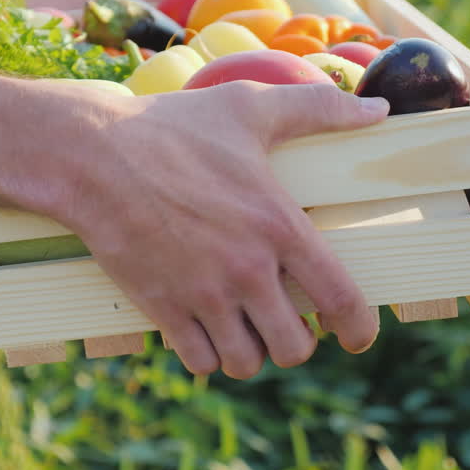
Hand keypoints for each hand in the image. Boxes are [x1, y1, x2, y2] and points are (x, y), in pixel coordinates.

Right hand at [55, 81, 388, 378]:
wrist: (92, 154)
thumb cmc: (173, 127)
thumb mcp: (250, 106)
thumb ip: (320, 108)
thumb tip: (376, 109)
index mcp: (278, 225)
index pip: (340, 299)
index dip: (359, 329)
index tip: (355, 336)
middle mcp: (246, 269)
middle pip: (293, 348)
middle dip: (295, 341)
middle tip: (284, 322)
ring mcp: (202, 294)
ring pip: (246, 363)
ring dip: (250, 352)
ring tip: (245, 327)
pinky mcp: (161, 308)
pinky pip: (200, 362)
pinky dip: (207, 355)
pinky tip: (205, 329)